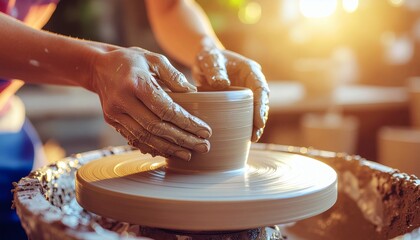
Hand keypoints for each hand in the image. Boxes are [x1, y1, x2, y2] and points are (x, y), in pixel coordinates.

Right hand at [90, 47, 210, 160]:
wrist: (97, 66)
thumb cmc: (131, 60)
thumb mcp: (154, 59)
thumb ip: (174, 75)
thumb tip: (193, 93)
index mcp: (137, 82)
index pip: (166, 109)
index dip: (187, 123)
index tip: (206, 131)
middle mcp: (123, 100)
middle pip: (157, 128)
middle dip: (183, 140)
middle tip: (203, 146)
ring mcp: (115, 113)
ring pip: (145, 138)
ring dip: (169, 149)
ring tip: (189, 154)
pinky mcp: (112, 121)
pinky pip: (134, 139)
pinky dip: (152, 147)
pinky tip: (168, 152)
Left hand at [192, 48, 268, 141]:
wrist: (204, 59)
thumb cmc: (208, 56)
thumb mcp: (209, 59)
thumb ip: (215, 70)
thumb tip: (222, 84)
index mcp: (250, 70)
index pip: (260, 88)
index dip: (261, 105)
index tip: (259, 120)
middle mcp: (251, 82)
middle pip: (261, 102)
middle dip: (260, 118)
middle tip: (255, 134)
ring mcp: (246, 92)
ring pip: (255, 109)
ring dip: (255, 124)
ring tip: (252, 138)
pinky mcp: (239, 100)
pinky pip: (245, 112)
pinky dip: (245, 123)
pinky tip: (243, 136)